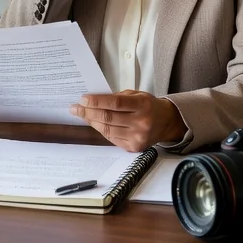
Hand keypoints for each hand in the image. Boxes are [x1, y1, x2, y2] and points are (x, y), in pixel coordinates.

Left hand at [70, 91, 185, 151]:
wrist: (166, 123)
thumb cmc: (148, 105)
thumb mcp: (136, 94)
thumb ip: (117, 97)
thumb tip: (93, 100)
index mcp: (142, 105)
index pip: (115, 103)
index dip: (97, 101)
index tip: (83, 99)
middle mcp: (141, 122)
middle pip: (109, 118)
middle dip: (88, 112)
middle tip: (75, 108)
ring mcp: (138, 137)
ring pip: (107, 130)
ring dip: (92, 122)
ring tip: (81, 115)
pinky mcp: (134, 148)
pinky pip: (112, 138)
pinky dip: (101, 130)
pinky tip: (94, 123)